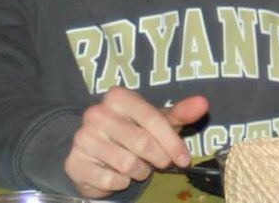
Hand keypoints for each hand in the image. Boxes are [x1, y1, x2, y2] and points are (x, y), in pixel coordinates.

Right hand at [63, 87, 207, 198]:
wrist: (94, 152)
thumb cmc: (134, 131)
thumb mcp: (158, 120)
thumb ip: (181, 112)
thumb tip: (203, 103)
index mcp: (118, 97)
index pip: (152, 119)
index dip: (172, 142)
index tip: (184, 160)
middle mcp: (96, 114)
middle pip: (141, 143)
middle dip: (157, 158)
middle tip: (159, 163)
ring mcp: (82, 139)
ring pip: (127, 164)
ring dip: (140, 171)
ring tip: (138, 166)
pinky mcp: (74, 163)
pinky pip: (111, 180)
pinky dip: (122, 182)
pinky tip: (119, 174)